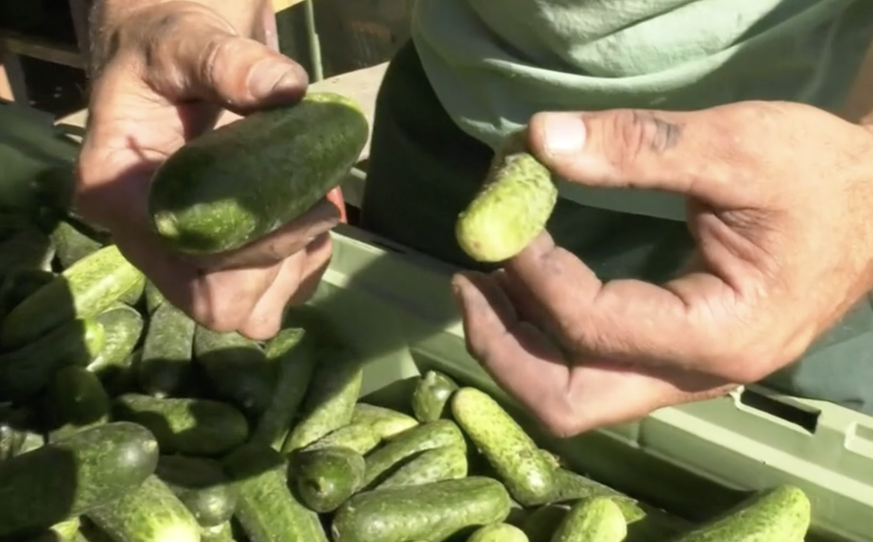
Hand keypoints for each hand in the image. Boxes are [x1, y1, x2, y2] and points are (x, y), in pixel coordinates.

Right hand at [75, 1, 337, 338]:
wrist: (170, 64)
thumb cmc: (167, 53)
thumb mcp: (186, 41)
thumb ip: (226, 61)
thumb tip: (285, 88)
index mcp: (119, 191)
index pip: (185, 253)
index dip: (253, 245)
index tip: (309, 206)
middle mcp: (144, 240)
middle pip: (215, 302)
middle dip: (278, 262)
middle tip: (317, 209)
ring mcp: (180, 259)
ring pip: (245, 314)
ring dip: (294, 269)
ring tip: (314, 210)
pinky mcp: (216, 264)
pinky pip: (268, 303)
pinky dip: (302, 271)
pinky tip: (309, 222)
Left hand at [452, 101, 872, 436]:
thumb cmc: (821, 178)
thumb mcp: (738, 146)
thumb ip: (638, 146)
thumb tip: (538, 141)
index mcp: (720, 336)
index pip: (592, 325)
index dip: (534, 272)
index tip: (505, 217)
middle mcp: (697, 376)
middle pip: (568, 402)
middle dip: (502, 348)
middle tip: (465, 282)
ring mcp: (684, 376)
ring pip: (574, 397)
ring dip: (515, 348)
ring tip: (482, 281)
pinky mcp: (674, 358)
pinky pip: (591, 372)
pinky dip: (545, 340)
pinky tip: (523, 291)